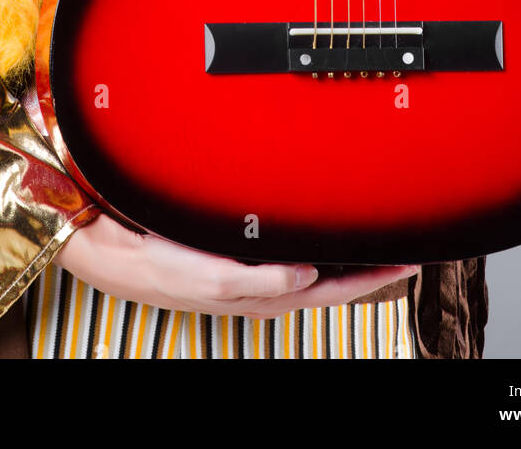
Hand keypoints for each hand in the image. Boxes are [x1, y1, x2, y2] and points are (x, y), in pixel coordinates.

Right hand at [56, 212, 419, 318]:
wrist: (110, 245)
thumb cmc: (153, 263)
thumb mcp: (208, 276)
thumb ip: (257, 279)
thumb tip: (305, 277)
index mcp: (261, 293)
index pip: (332, 288)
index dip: (374, 276)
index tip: (409, 259)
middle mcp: (262, 283)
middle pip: (331, 279)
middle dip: (371, 267)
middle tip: (409, 249)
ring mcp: (250, 269)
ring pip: (314, 264)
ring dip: (347, 255)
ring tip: (378, 240)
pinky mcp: (236, 252)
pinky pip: (290, 249)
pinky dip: (314, 241)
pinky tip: (321, 228)